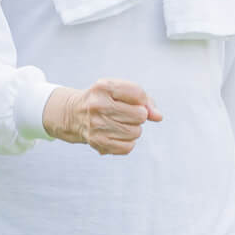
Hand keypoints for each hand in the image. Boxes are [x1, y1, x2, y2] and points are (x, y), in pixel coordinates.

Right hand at [46, 79, 161, 154]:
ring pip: (136, 132)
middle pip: (140, 115)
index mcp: (104, 87)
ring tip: (121, 124)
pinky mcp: (98, 143)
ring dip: (134, 129)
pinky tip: (118, 135)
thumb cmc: (104, 99)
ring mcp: (97, 125)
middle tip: (126, 114)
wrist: (75, 114)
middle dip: (139, 115)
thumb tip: (159, 117)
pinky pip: (128, 147)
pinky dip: (128, 142)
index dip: (141, 100)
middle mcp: (98, 105)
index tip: (133, 101)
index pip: (139, 94)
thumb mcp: (120, 90)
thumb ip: (144, 99)